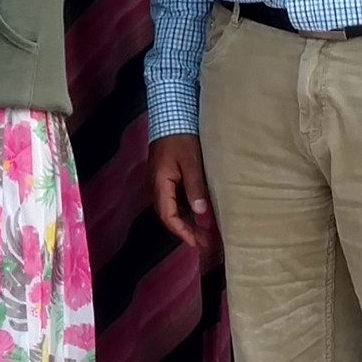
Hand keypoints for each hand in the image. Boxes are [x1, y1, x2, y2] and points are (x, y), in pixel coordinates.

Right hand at [151, 134, 215, 249]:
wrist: (171, 118)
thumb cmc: (181, 139)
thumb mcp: (191, 163)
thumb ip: (195, 188)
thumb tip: (201, 215)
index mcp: (160, 185)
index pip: (168, 217)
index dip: (183, 232)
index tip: (198, 243)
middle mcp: (155, 187)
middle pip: (168, 216)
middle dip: (186, 231)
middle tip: (206, 242)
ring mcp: (159, 183)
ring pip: (171, 209)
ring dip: (186, 222)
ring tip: (204, 232)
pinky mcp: (164, 178)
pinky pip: (173, 200)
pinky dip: (185, 210)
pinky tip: (198, 214)